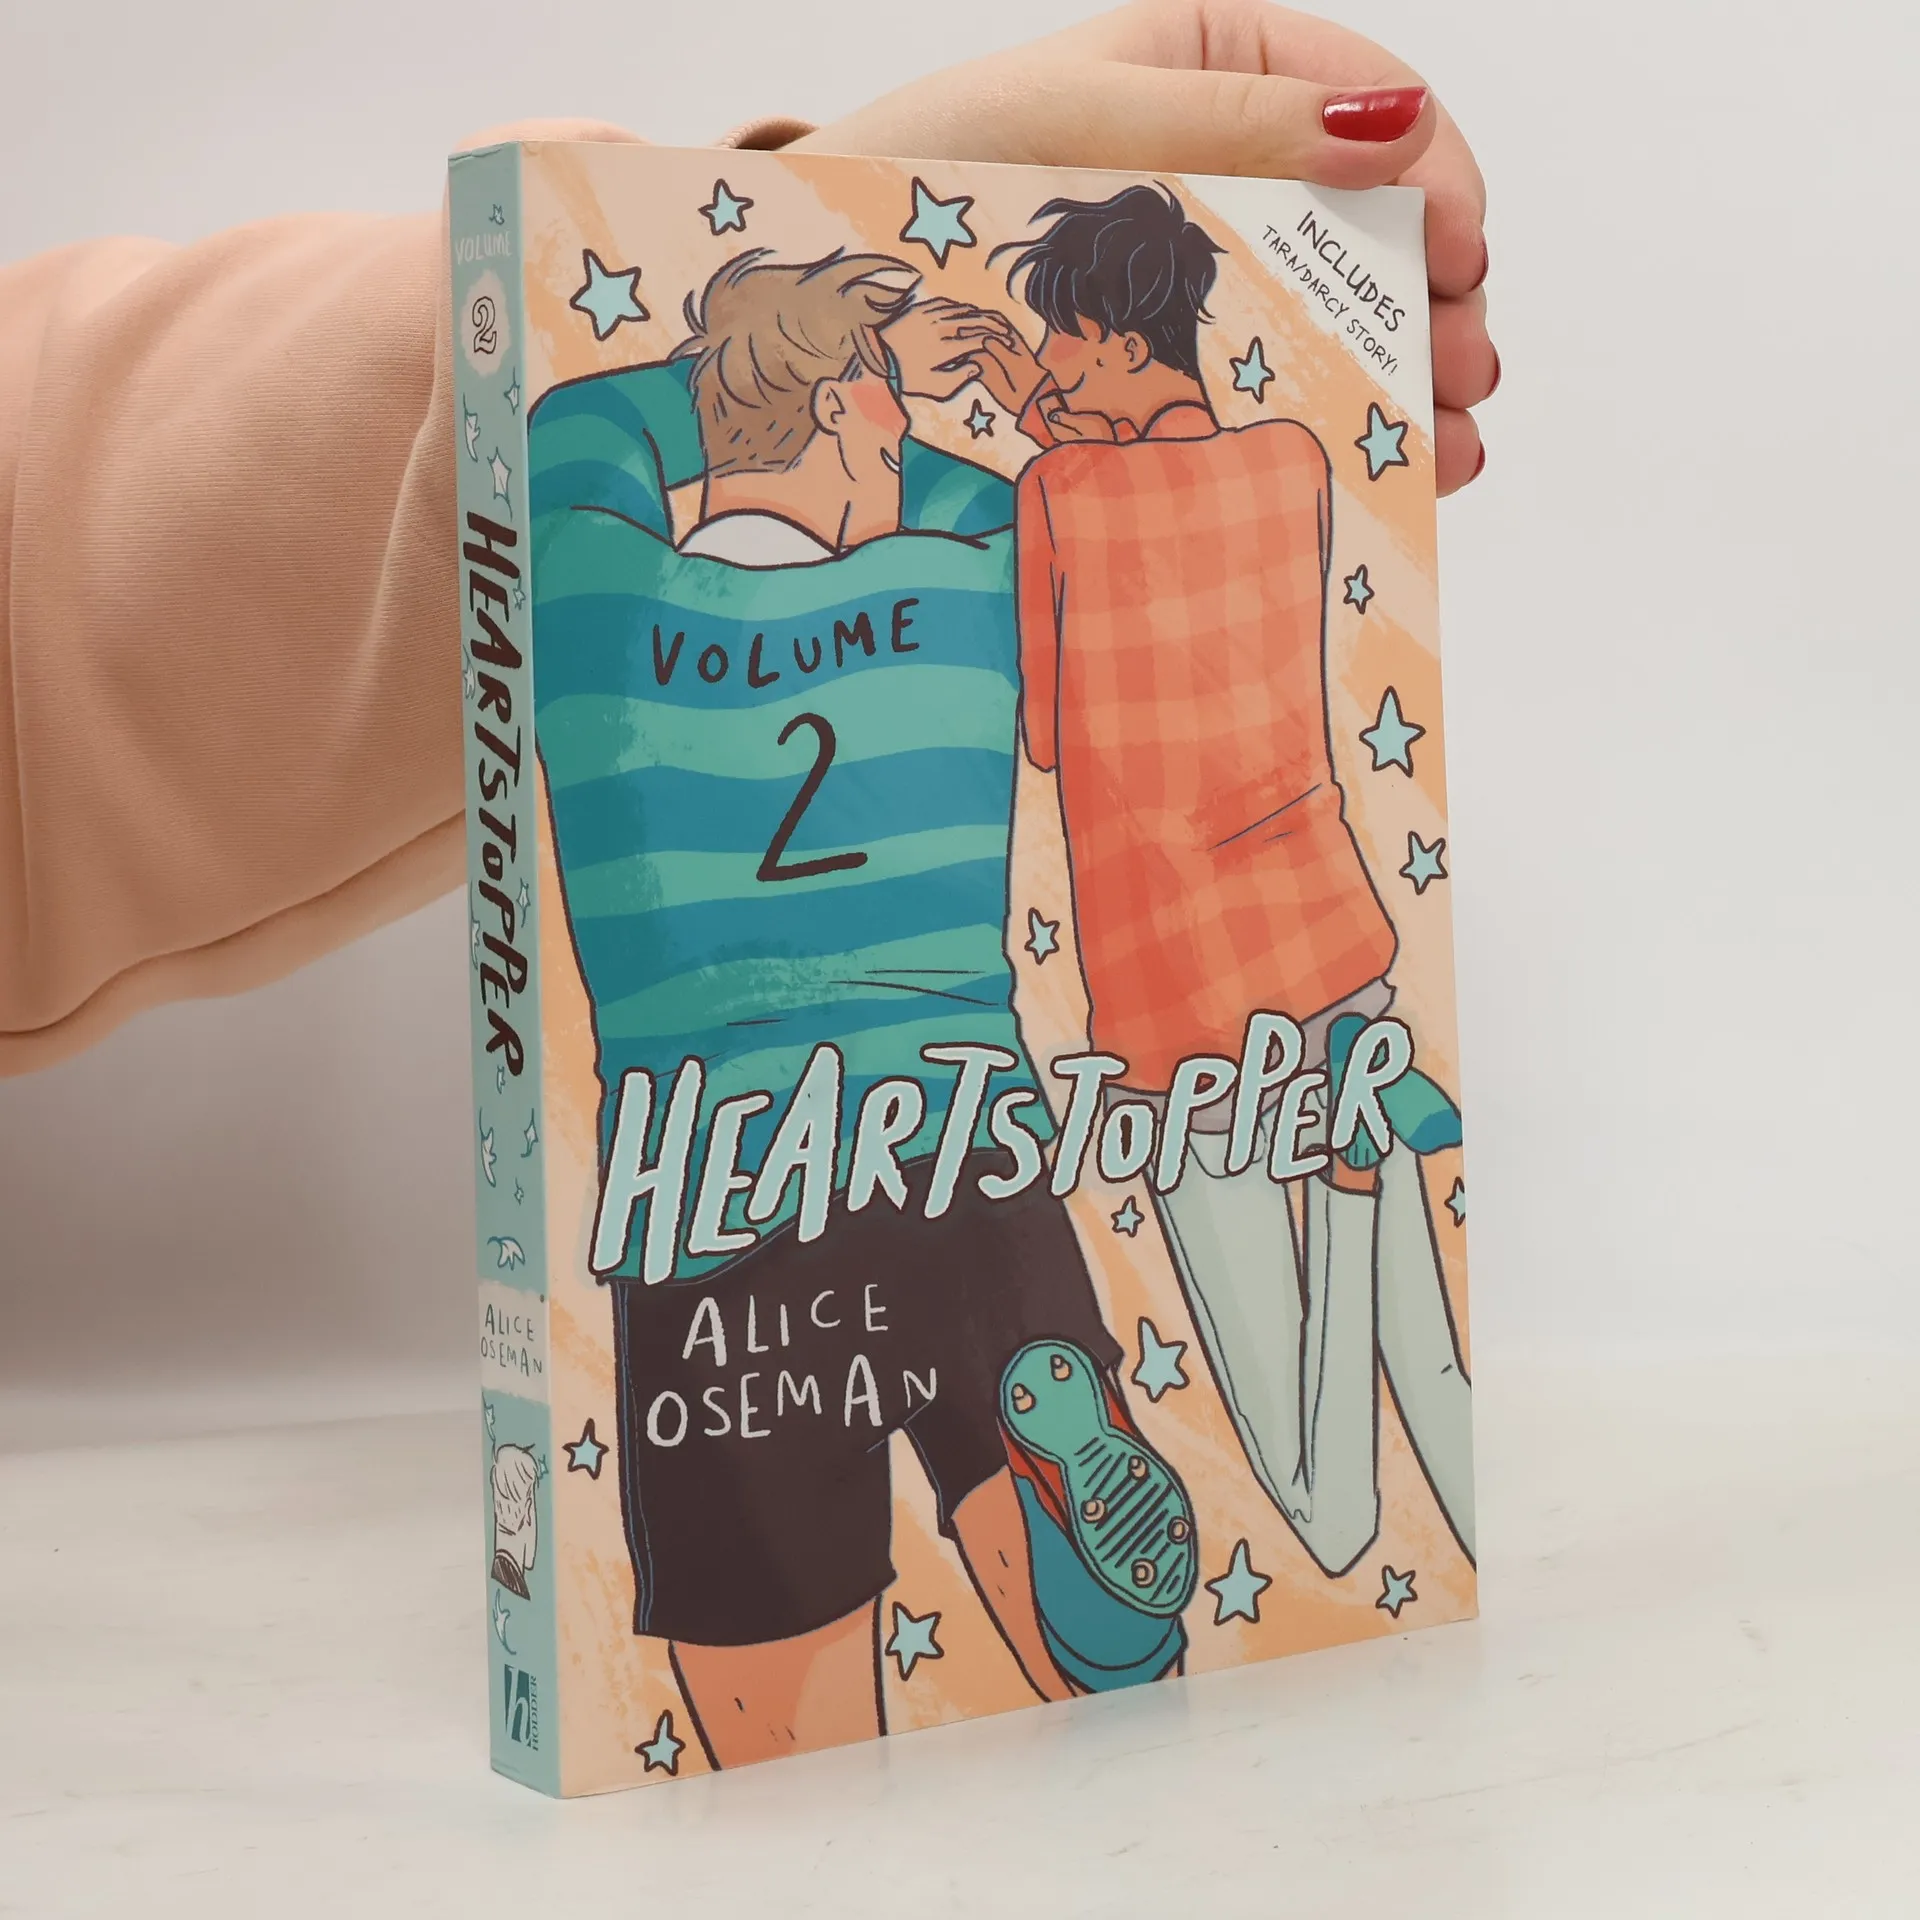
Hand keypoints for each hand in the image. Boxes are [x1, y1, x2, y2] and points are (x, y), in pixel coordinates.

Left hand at [798, 0, 1495, 494]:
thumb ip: (1238, 119)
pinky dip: (1339, 411)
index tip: (1459, 250)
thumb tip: (1395, 122)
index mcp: (1216, 67)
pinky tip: (1388, 454)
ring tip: (1446, 440)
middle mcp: (1227, 163)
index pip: (1360, 100)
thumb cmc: (938, 169)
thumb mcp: (1089, 118)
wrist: (839, 282)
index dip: (1431, 171)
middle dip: (1429, 294)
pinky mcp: (1174, 348)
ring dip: (1405, 369)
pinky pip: (1277, 371)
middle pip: (1370, 216)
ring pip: (1338, 305)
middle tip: (1464, 370)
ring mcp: (1204, 262)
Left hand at [882, 295, 1020, 400]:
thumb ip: (959, 379)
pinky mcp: (919, 308)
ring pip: (961, 309)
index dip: (996, 339)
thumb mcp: (935, 387)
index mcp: (945, 348)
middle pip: (974, 320)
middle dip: (993, 324)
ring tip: (989, 320)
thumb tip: (978, 366)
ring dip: (978, 314)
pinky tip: (965, 312)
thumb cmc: (907, 378)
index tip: (1006, 342)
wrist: (877, 359)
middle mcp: (939, 328)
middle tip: (1005, 329)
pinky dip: (959, 307)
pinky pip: (945, 303)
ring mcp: (929, 315)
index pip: (978, 339)